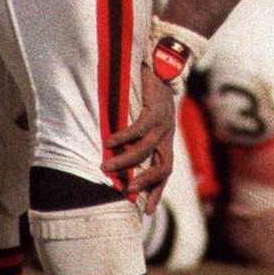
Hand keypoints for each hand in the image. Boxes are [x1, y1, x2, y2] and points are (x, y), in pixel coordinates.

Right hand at [103, 58, 176, 211]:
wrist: (163, 61)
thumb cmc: (148, 91)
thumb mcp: (145, 117)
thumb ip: (136, 135)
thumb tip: (110, 150)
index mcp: (167, 139)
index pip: (166, 172)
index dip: (158, 191)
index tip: (148, 212)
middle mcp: (168, 133)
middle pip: (164, 167)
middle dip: (146, 183)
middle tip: (126, 191)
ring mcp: (164, 121)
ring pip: (146, 149)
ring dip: (126, 160)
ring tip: (105, 165)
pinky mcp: (155, 107)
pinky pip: (139, 128)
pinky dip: (123, 137)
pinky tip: (109, 141)